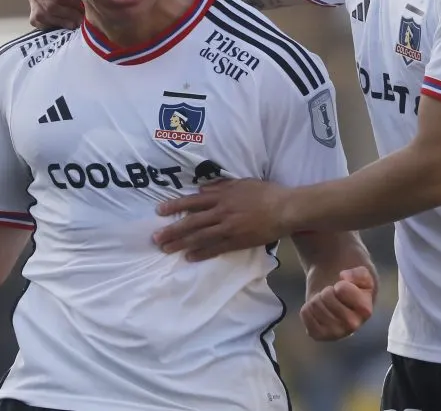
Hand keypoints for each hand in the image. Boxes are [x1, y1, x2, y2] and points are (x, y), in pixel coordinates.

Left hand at [153, 178, 290, 260]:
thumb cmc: (265, 193)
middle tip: (155, 238)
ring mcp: (229, 228)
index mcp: (221, 196)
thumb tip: (201, 190)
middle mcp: (221, 212)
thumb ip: (220, 186)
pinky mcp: (237, 241)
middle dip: (172, 230)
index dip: (174, 206)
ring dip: (181, 243)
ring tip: (166, 249)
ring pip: (200, 237)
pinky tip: (189, 257)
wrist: (285, 208)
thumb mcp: (241, 183)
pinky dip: (201, 253)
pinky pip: (216, 248)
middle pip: (191, 222)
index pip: (192, 201)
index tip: (158, 212)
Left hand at [300, 267, 375, 340]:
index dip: (340, 283)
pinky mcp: (319, 335)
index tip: (344, 286)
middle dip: (327, 290)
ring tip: (326, 302)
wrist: (340, 297)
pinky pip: (305, 314)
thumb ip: (358, 273)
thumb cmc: (352, 284)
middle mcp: (353, 325)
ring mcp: (336, 333)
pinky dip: (307, 307)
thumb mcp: (362, 273)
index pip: (342, 290)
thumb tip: (344, 277)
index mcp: (365, 310)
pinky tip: (318, 310)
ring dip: (317, 298)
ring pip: (315, 305)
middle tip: (333, 294)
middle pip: (327, 296)